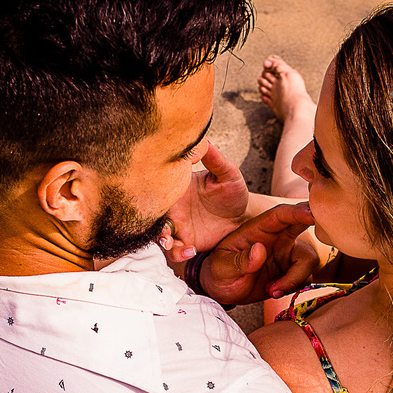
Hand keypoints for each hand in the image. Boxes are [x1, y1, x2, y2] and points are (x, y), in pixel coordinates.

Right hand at [160, 142, 249, 262]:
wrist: (243, 216)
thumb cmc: (233, 191)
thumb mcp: (227, 173)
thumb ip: (215, 159)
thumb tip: (203, 139)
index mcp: (176, 188)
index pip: (155, 190)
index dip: (149, 196)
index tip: (153, 202)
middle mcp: (172, 207)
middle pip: (150, 216)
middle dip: (151, 222)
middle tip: (160, 228)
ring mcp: (177, 225)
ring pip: (158, 235)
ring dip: (161, 241)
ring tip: (171, 244)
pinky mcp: (186, 241)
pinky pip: (174, 250)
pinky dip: (178, 253)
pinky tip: (191, 250)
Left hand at [199, 203, 317, 305]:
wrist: (222, 291)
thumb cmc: (219, 271)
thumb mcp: (222, 266)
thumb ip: (239, 260)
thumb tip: (259, 251)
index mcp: (260, 228)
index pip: (281, 214)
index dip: (297, 211)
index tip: (311, 214)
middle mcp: (278, 238)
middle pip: (305, 227)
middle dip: (317, 228)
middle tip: (319, 238)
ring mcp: (287, 255)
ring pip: (308, 260)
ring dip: (295, 278)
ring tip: (271, 290)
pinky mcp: (292, 273)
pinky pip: (306, 278)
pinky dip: (294, 287)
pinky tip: (273, 292)